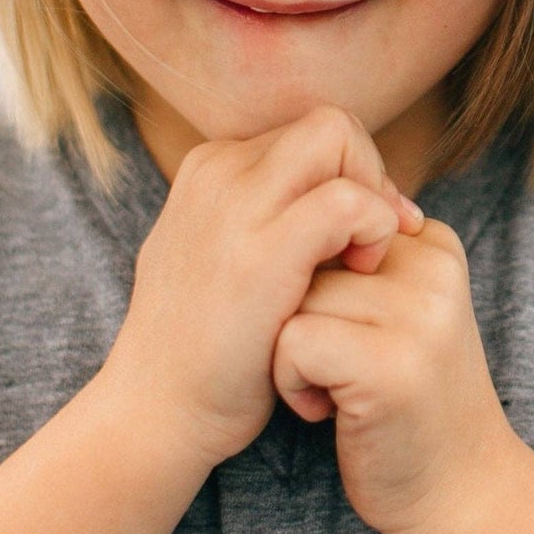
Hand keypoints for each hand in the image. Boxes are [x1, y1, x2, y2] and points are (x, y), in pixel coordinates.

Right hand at [97, 104, 422, 474]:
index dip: (351, 176)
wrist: (158, 409)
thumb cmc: (202, 348)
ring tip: (367, 259)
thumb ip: (263, 218)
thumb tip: (336, 200)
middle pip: (329, 124)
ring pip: (338, 138)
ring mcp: (237, 206)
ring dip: (374, 195)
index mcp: (209, 170)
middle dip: (370, 172)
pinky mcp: (264, 251)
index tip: (361, 234)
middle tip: (375, 241)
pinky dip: (375, 228)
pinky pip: (349, 200)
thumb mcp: (220, 258)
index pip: (308, 136)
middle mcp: (218, 172)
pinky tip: (363, 273)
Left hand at [271, 214, 517, 533]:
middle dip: (297, 315)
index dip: (314, 285)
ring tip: (333, 389)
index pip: (326, 221)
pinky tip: (326, 411)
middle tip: (336, 368)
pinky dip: (290, 380)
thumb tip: (276, 214)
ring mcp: (418, 316)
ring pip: (292, 295)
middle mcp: (432, 269)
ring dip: (289, 351)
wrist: (460, 492)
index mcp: (432, 243)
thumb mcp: (394, 314)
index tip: (351, 334)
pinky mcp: (392, 365)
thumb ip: (355, 263)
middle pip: (306, 256)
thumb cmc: (406, 402)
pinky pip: (291, 341)